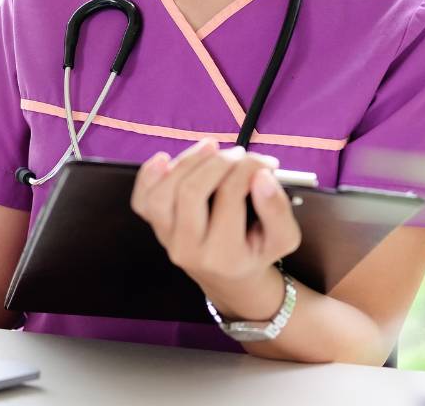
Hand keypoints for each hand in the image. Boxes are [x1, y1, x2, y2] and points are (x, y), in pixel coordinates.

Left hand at [129, 139, 300, 314]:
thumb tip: (261, 175)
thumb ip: (278, 209)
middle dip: (217, 162)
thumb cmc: (257, 251)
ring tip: (211, 147)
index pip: (230, 196)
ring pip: (162, 194)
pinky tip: (165, 159)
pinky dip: (148, 176)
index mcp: (223, 256)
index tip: (264, 162)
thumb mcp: (283, 238)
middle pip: (191, 192)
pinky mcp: (156, 228)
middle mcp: (188, 250)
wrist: (230, 276)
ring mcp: (167, 239)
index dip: (248, 169)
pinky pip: (141, 201)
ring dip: (186, 162)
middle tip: (239, 154)